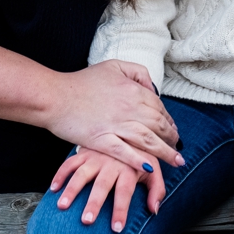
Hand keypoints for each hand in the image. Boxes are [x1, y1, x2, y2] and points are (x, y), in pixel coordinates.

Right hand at [41, 59, 184, 172]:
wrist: (55, 96)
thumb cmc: (82, 81)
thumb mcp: (114, 66)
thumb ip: (137, 73)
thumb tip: (152, 87)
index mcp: (134, 91)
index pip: (160, 108)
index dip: (169, 120)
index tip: (173, 129)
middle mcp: (129, 109)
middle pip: (159, 125)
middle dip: (172, 138)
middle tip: (178, 147)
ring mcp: (116, 126)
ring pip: (148, 140)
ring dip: (165, 152)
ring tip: (176, 161)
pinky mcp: (101, 141)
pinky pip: (125, 152)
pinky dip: (140, 160)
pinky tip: (151, 167)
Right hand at [50, 144, 159, 232]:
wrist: (129, 130)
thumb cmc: (141, 158)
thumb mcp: (154, 169)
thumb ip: (156, 190)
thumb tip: (154, 211)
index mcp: (130, 168)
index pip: (125, 192)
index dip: (121, 210)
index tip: (116, 229)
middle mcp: (112, 162)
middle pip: (102, 185)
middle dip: (94, 203)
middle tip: (86, 221)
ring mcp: (96, 157)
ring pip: (82, 174)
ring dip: (72, 190)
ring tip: (62, 206)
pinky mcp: (84, 153)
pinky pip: (69, 163)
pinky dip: (60, 175)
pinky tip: (53, 189)